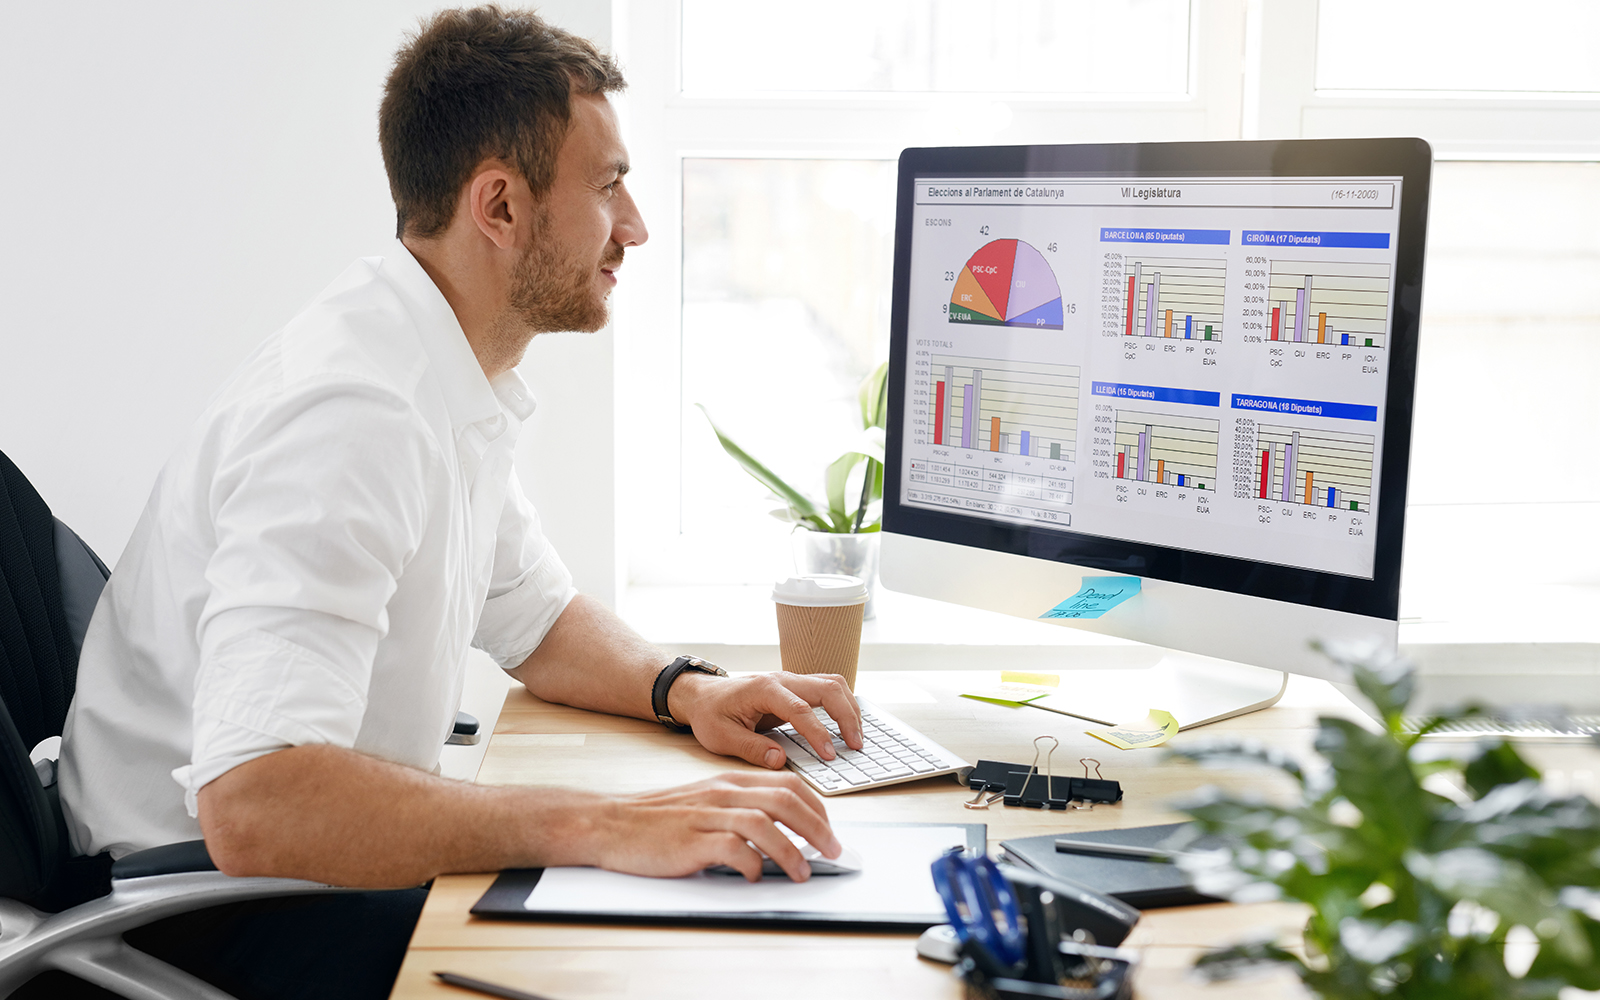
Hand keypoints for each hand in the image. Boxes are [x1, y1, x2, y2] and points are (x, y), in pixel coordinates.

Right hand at [592, 771, 838, 881]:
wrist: (611, 823)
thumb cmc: (658, 818)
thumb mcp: (705, 800)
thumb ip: (740, 807)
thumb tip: (782, 829)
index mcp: (729, 781)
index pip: (788, 783)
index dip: (816, 807)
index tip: (828, 829)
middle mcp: (722, 793)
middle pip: (785, 800)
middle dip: (818, 828)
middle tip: (833, 851)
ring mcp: (707, 815)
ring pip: (764, 824)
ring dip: (792, 851)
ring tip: (803, 872)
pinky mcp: (691, 840)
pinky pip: (733, 849)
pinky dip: (752, 865)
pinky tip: (755, 877)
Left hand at [669, 671, 862, 769]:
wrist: (701, 695)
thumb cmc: (710, 714)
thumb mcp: (721, 737)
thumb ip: (751, 749)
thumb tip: (780, 761)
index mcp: (763, 689)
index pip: (800, 709)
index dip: (818, 733)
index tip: (829, 755)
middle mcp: (782, 679)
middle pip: (827, 688)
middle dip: (847, 716)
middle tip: (856, 745)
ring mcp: (791, 681)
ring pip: (833, 684)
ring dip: (850, 708)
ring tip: (857, 737)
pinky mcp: (796, 688)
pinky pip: (827, 689)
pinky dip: (843, 705)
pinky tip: (847, 725)